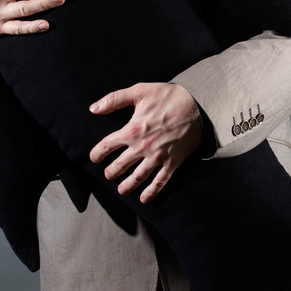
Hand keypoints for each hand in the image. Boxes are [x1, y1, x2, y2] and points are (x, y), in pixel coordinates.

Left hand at [89, 83, 201, 202]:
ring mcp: (158, 157)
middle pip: (120, 165)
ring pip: (138, 177)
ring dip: (127, 185)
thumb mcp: (139, 91)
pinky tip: (144, 199)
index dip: (97, 153)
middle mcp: (142, 147)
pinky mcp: (172, 163)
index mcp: (132, 130)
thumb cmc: (167, 96)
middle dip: (111, 172)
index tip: (94, 158)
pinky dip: (151, 192)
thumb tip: (93, 108)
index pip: (107, 146)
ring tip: (121, 190)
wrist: (197, 105)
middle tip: (108, 175)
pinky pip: (160, 181)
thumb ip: (114, 99)